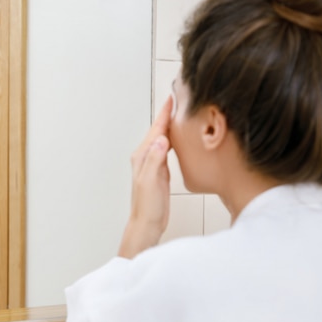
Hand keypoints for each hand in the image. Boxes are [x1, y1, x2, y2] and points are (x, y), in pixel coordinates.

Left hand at [118, 98, 172, 258]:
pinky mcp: (159, 170)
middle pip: (158, 130)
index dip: (165, 114)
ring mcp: (151, 163)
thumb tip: (161, 139)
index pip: (156, 129)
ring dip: (169, 126)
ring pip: (162, 138)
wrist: (147, 223)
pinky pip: (166, 149)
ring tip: (179, 114)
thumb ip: (155, 160)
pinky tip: (178, 138)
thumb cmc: (148, 205)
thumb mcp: (151, 181)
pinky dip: (172, 139)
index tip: (172, 98)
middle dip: (167, 115)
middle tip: (178, 99)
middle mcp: (145, 157)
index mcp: (142, 156)